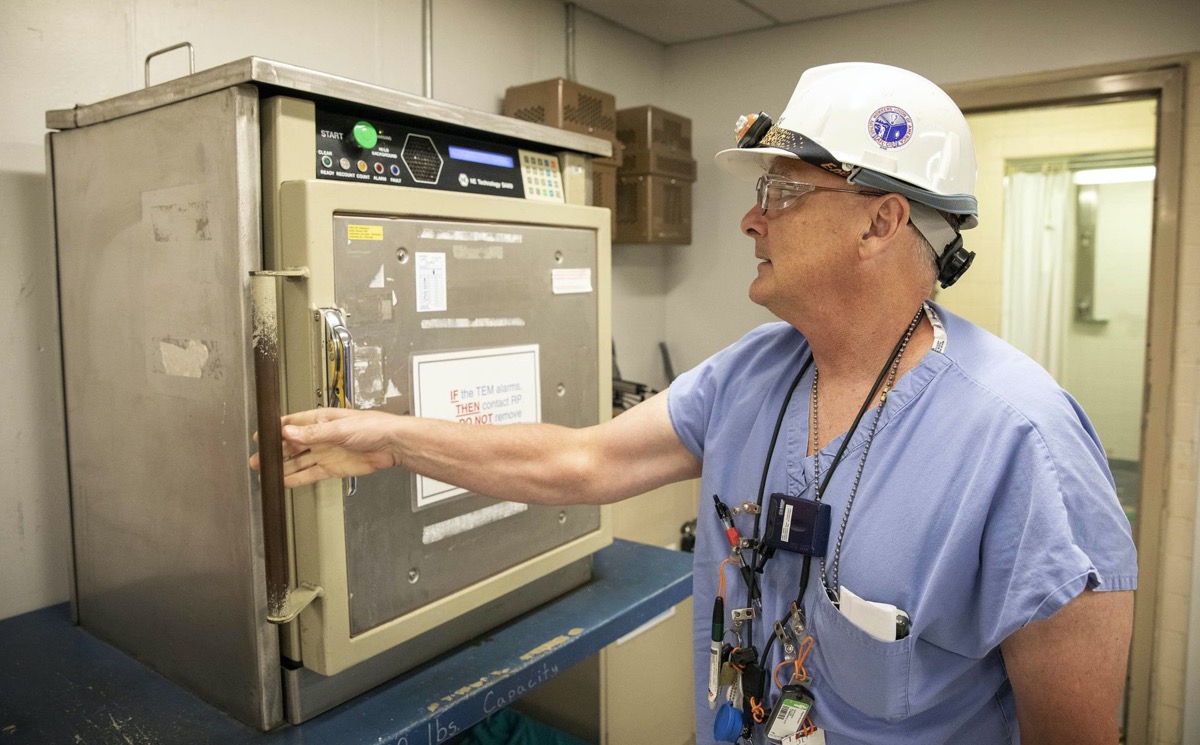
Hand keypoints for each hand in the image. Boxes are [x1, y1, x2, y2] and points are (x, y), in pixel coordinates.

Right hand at [249, 408, 400, 487]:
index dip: (275, 430)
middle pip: (291, 445)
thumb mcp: (339, 428)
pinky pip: (310, 474)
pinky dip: (297, 479)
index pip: (292, 423)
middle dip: (274, 452)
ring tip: (265, 473)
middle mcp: (320, 437)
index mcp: (320, 420)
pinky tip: (284, 482)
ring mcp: (325, 453)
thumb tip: (287, 431)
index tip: (260, 437)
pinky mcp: (332, 468)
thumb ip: (313, 433)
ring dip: (282, 467)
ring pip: (298, 462)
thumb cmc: (371, 427)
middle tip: (257, 460)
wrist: (391, 445)